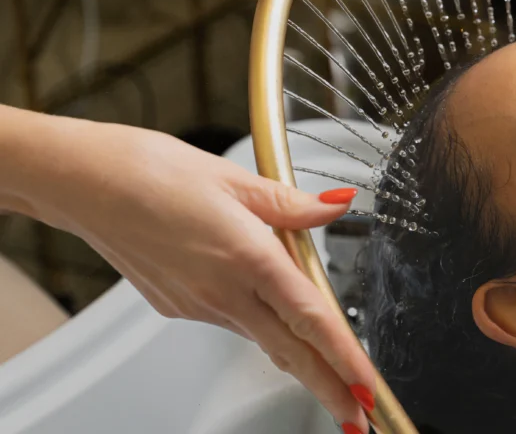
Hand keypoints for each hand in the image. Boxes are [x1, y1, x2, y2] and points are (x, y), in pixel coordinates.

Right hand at [22, 120, 375, 432]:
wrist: (84, 182)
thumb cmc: (151, 171)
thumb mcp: (235, 179)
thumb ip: (291, 204)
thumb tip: (337, 206)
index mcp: (247, 257)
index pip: (310, 319)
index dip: (344, 359)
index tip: (366, 390)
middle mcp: (222, 291)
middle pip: (289, 352)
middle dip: (329, 389)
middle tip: (361, 418)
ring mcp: (196, 305)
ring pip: (261, 334)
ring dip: (296, 354)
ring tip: (330, 366)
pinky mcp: (175, 307)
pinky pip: (229, 318)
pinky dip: (256, 318)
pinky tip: (263, 304)